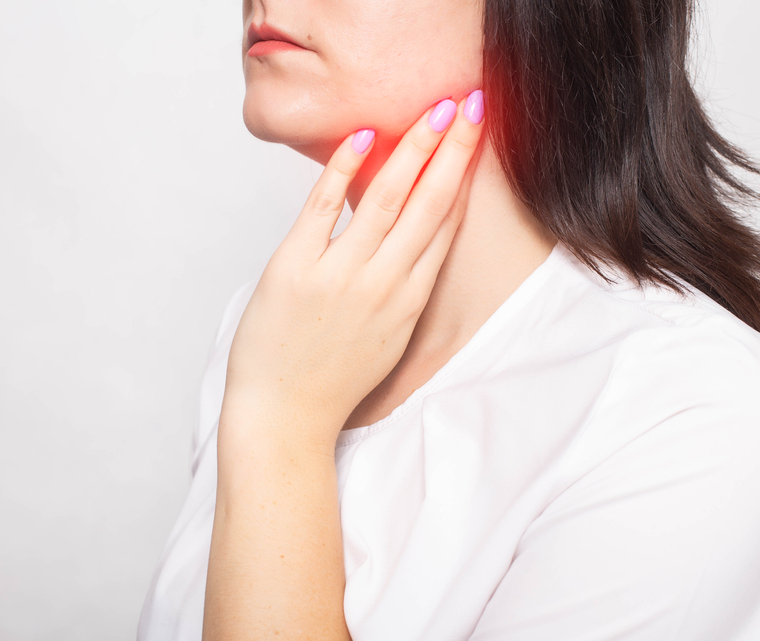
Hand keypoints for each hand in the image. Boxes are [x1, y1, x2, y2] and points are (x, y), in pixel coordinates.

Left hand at [224, 91, 484, 449]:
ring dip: (414, 148)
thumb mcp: (384, 338)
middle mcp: (384, 284)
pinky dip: (343, 168)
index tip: (475, 140)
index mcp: (409, 301)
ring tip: (435, 109)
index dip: (463, 177)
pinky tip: (363, 135)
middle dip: (454, 149)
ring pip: (388, 198)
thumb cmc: (332, 381)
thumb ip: (400, 289)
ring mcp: (341, 275)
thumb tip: (405, 243)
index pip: (445, 226)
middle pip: (430, 204)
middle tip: (473, 103)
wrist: (284, 418)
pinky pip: (324, 206)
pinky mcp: (296, 269)